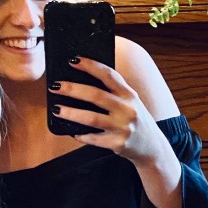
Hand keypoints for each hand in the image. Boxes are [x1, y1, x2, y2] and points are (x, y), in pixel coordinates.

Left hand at [50, 57, 170, 167]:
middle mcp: (128, 109)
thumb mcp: (131, 102)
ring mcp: (123, 127)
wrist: (152, 147)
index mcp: (129, 95)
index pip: (109, 75)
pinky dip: (80, 135)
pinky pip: (93, 139)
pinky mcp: (117, 144)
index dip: (90, 66)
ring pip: (91, 118)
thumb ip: (114, 92)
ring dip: (70, 113)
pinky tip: (73, 132)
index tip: (73, 60)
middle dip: (72, 89)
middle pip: (96, 95)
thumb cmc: (136, 120)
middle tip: (55, 86)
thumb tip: (81, 81)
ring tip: (56, 109)